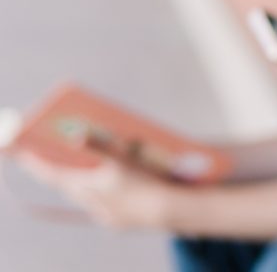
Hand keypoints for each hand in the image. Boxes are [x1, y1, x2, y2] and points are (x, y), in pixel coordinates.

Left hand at [17, 150, 178, 230]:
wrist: (173, 209)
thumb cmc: (149, 180)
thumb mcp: (124, 158)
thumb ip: (99, 145)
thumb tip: (76, 134)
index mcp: (91, 187)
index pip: (54, 174)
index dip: (38, 164)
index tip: (23, 153)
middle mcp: (94, 203)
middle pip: (69, 186)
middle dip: (63, 172)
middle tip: (57, 160)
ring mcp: (106, 215)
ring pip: (85, 198)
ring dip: (83, 185)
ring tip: (85, 172)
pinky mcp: (118, 223)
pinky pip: (103, 209)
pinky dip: (101, 198)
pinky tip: (110, 191)